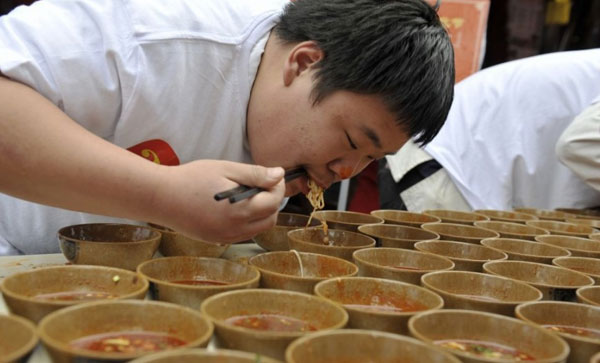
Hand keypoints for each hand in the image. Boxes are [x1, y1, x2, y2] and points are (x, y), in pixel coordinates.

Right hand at [150, 160, 284, 242]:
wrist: (160, 197)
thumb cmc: (191, 178)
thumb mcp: (226, 169)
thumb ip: (255, 174)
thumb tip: (279, 175)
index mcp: (239, 211)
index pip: (273, 203)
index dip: (278, 188)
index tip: (274, 176)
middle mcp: (235, 229)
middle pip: (270, 219)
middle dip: (272, 202)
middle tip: (262, 185)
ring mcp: (225, 238)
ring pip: (258, 229)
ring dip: (261, 213)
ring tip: (247, 194)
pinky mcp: (216, 240)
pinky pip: (242, 234)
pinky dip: (247, 221)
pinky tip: (234, 206)